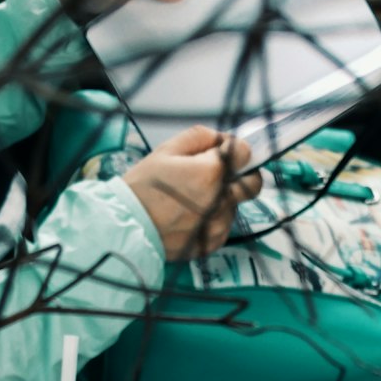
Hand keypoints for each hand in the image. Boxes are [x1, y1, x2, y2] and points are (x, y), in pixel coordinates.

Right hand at [123, 126, 262, 260]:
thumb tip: (224, 140)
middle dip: (242, 175)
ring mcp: (219, 225)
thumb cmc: (143, 187)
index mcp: (211, 173)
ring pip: (235, 205)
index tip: (224, 152)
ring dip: (222, 199)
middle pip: (253, 184)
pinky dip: (213, 218)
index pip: (246, 153)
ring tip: (191, 200)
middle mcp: (221, 201)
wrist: (127, 228)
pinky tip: (189, 217)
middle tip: (221, 175)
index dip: (236, 149)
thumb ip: (201, 138)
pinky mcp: (213, 243)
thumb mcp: (166, 150)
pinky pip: (223, 224)